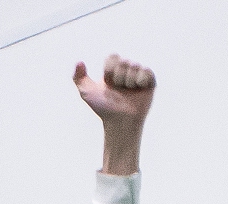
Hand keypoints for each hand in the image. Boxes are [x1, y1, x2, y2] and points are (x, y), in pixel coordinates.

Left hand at [74, 54, 154, 174]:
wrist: (120, 121)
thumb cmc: (104, 108)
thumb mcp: (86, 92)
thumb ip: (77, 77)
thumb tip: (79, 61)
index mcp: (112, 69)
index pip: (112, 56)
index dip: (109, 70)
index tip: (108, 83)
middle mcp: (126, 70)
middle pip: (123, 61)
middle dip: (119, 77)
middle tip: (119, 90)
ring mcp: (138, 74)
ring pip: (135, 65)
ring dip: (129, 81)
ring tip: (130, 92)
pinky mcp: (150, 81)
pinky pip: (146, 70)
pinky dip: (141, 80)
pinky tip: (139, 89)